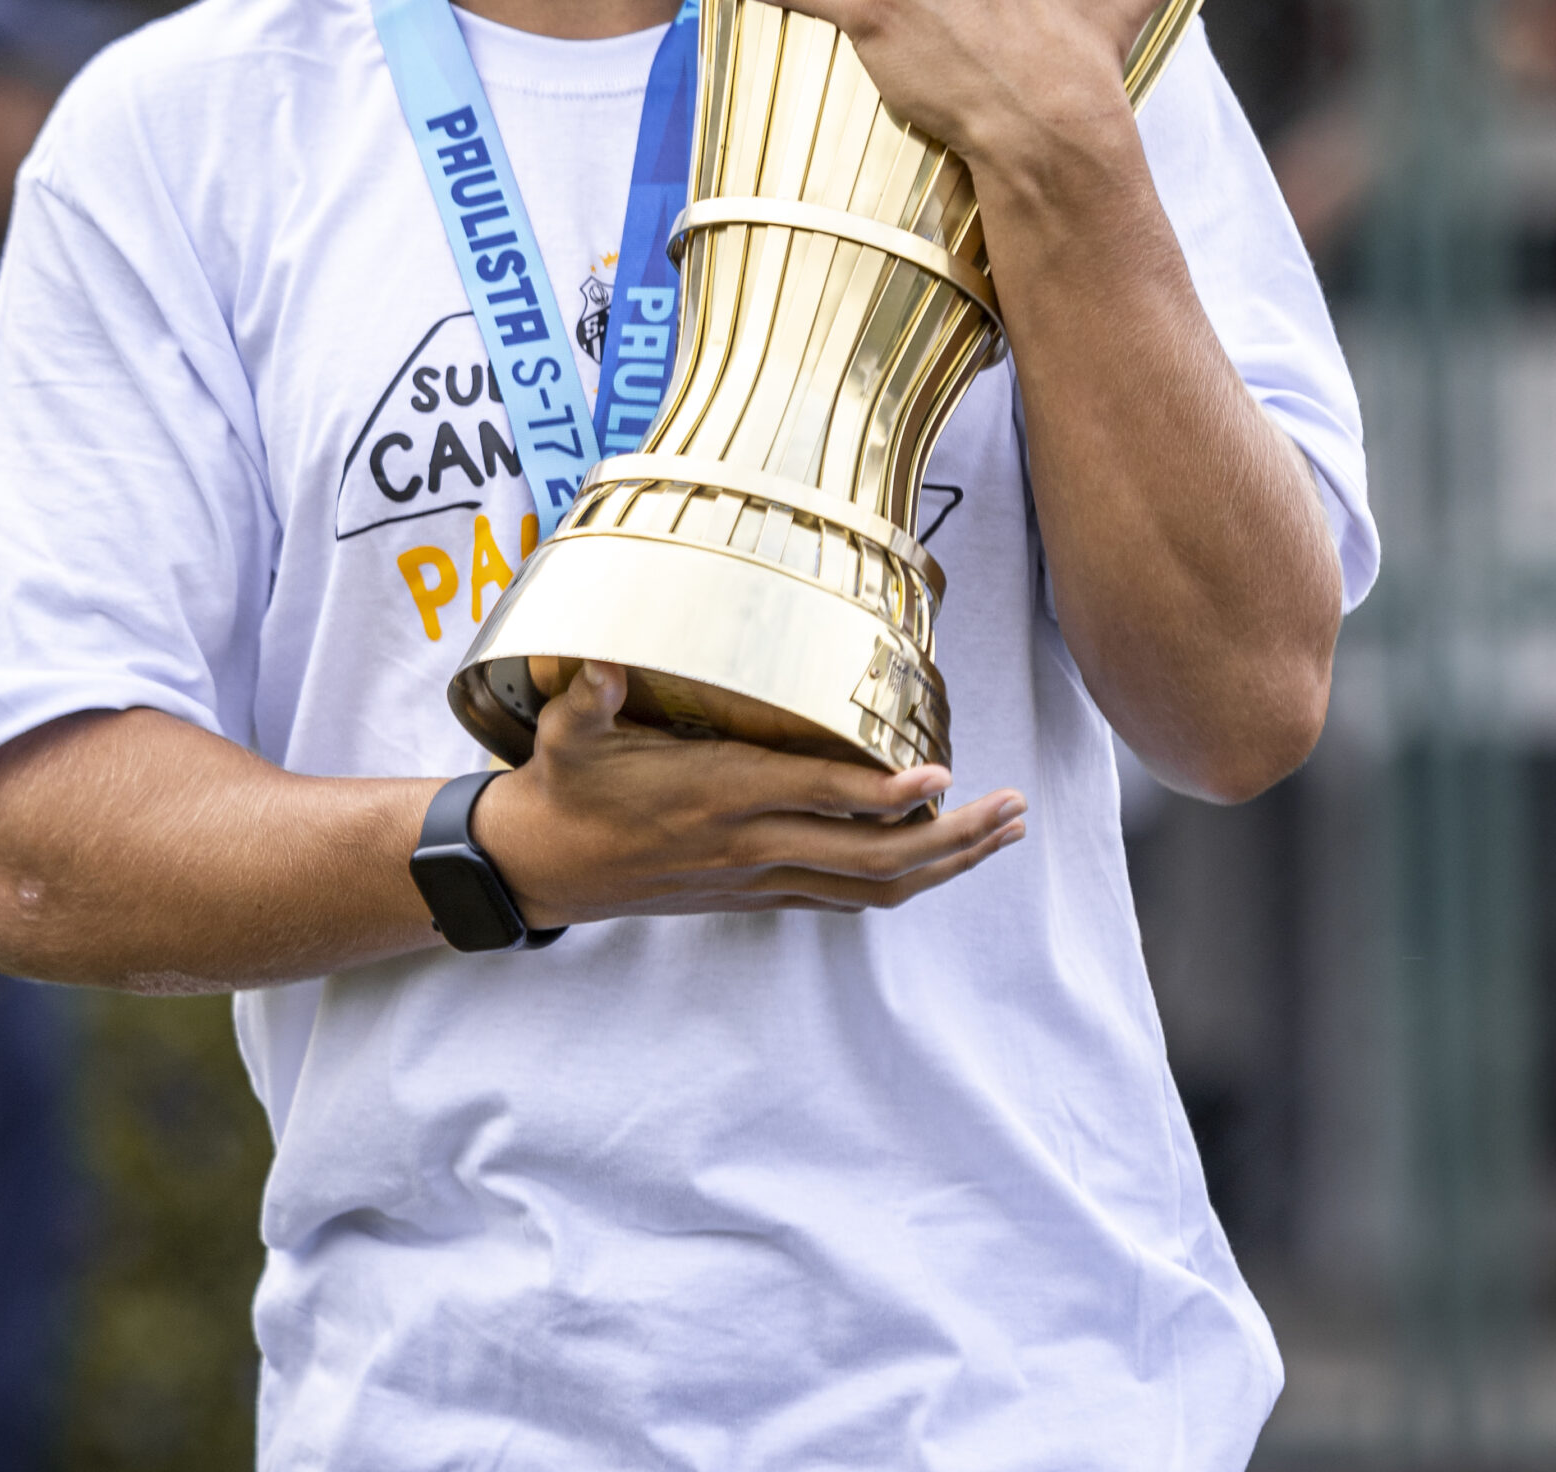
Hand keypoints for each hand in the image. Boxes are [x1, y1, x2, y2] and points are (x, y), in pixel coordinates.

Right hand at [471, 661, 1025, 925]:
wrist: (542, 867)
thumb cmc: (564, 788)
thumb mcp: (566, 734)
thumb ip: (590, 697)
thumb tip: (603, 661)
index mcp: (718, 796)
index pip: (819, 799)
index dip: (884, 794)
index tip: (942, 775)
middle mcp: (750, 845)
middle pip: (873, 857)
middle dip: (953, 836)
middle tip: (1013, 809)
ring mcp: (758, 876)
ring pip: (872, 885)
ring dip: (945, 863)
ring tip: (1001, 833)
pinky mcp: (756, 892)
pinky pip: (845, 895)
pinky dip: (900, 879)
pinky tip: (934, 859)